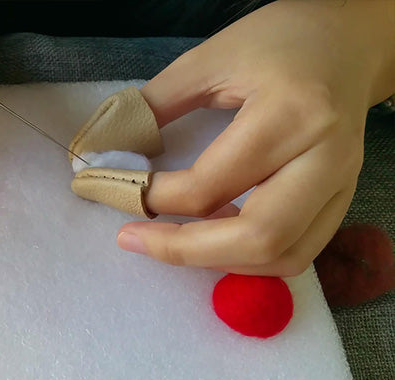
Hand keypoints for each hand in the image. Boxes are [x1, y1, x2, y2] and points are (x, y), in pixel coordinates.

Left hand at [117, 0, 394, 275]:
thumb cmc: (278, 41)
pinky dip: (250, 257)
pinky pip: (300, 250)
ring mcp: (342, 184)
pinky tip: (214, 237)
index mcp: (291, 114)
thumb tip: (109, 148)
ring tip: (171, 240)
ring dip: (219, 261)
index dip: (155, 198)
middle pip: (257, 237)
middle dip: (184, 250)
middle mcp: (325, 158)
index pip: (211, 184)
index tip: (119, 191)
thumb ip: (156, 104)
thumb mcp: (208, 59)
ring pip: (283, 256)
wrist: (347, 40)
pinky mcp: (343, 199)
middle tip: (134, 239)